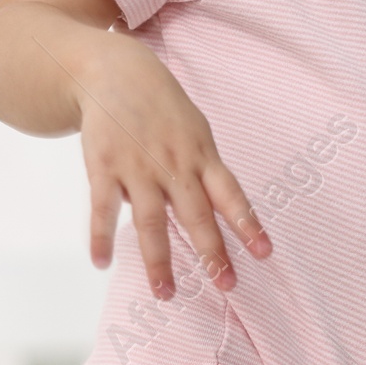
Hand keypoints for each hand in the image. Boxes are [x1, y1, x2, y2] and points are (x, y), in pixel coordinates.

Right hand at [75, 29, 270, 297]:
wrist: (113, 70)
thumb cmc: (160, 106)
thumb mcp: (193, 129)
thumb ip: (201, 171)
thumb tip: (208, 215)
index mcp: (200, 154)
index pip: (231, 195)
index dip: (248, 225)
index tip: (264, 254)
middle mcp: (173, 164)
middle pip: (196, 215)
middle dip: (212, 252)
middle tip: (226, 285)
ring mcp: (137, 167)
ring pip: (151, 222)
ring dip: (159, 261)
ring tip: (165, 293)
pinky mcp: (104, 167)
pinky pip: (103, 209)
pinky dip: (101, 237)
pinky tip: (102, 263)